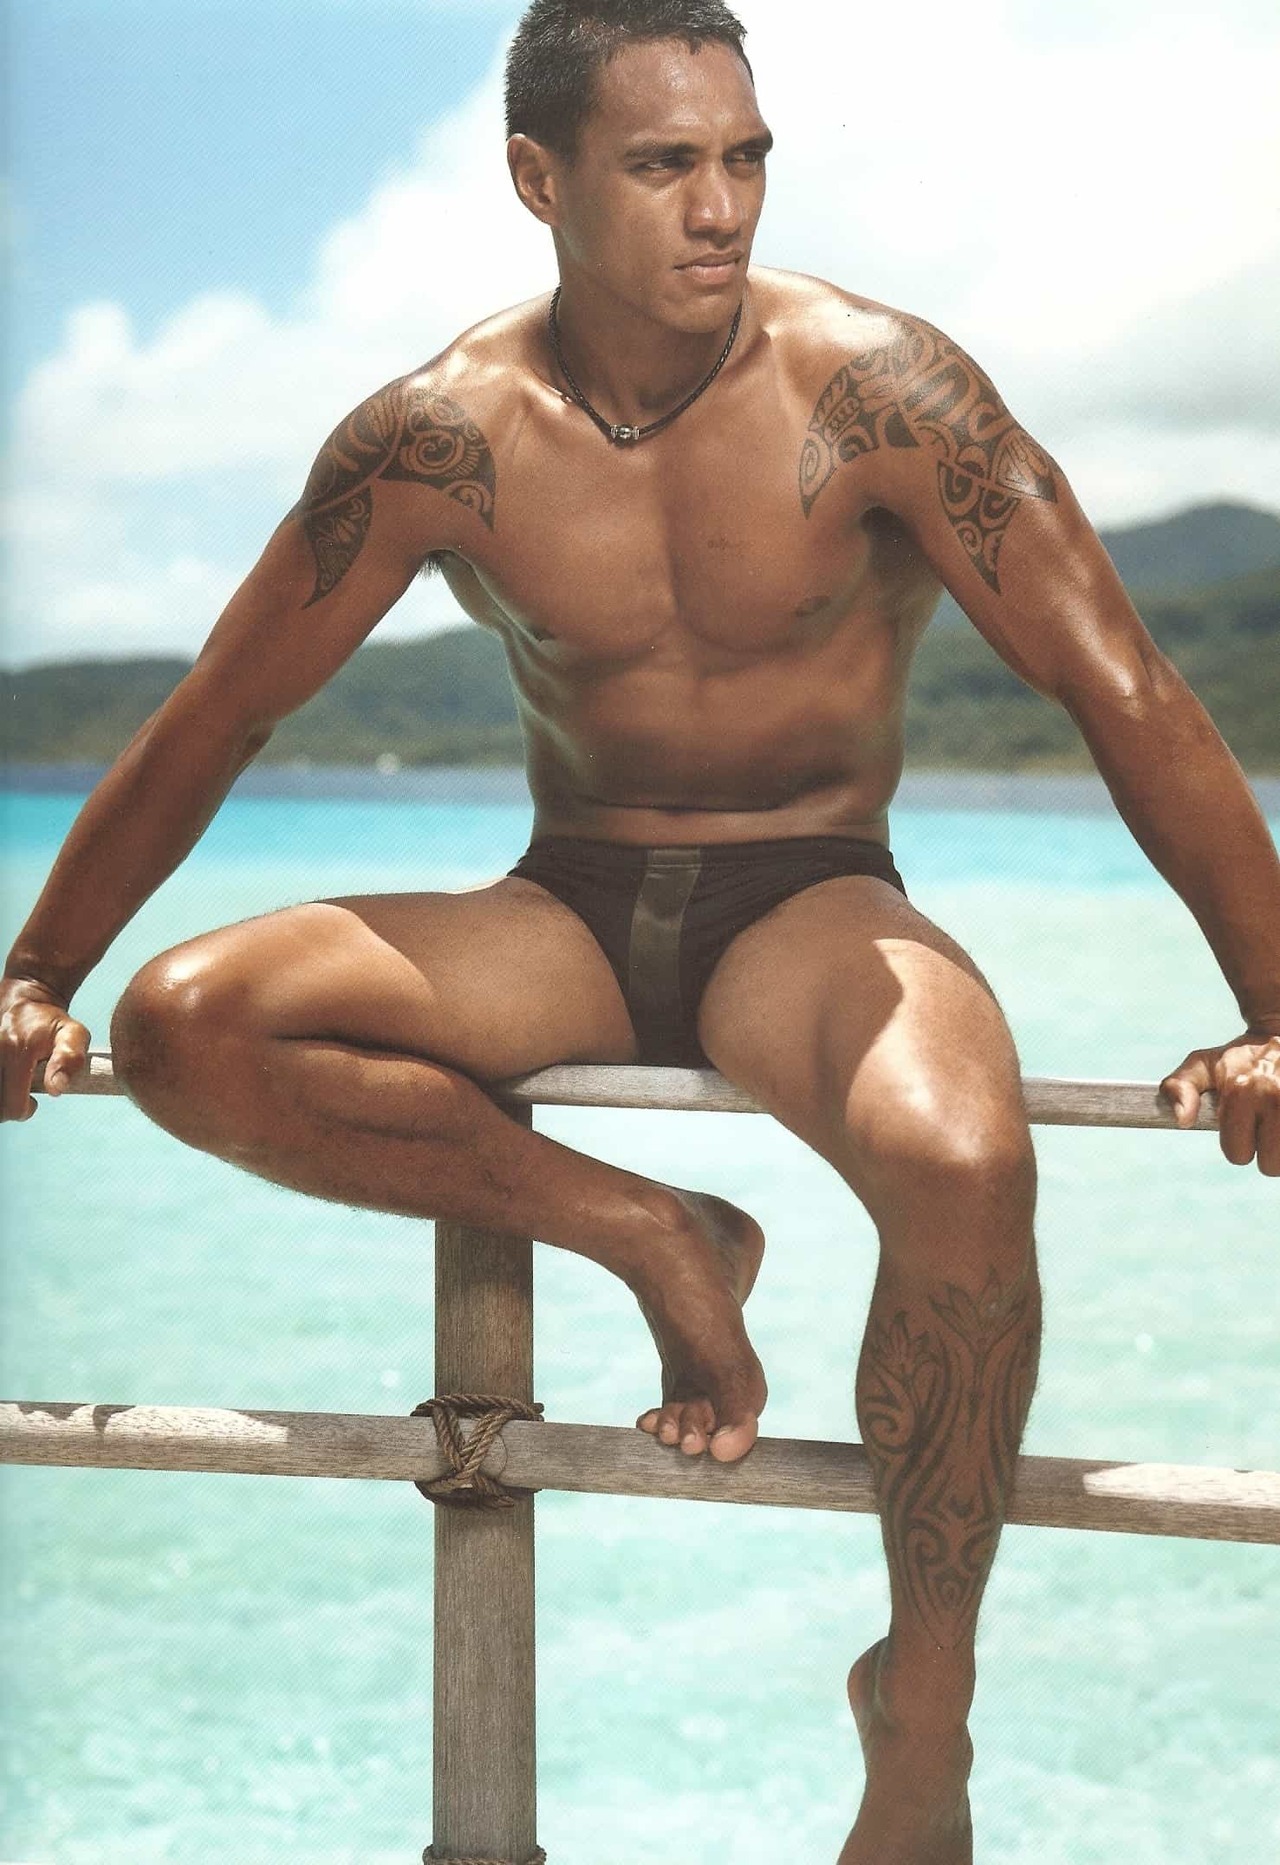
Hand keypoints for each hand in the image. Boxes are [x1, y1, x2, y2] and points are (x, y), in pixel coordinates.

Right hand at [0, 977, 90, 1120]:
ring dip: (1, 1096)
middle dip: (8, 1107)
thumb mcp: (73, 1033)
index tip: (34, 1101)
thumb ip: (71, 1060)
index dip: (24, 1111)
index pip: (12, 1105)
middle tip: (21, 1096)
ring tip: (11, 1086)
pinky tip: (5, 1077)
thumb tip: (56, 1089)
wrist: (22, 997)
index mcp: (17, 1051)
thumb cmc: (52, 1020)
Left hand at [1161, 1029, 1279, 1174]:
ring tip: (1279, 1122)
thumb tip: (1183, 1121)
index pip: (1237, 1154)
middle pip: (1270, 1166)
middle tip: (1266, 1124)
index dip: (1237, 1144)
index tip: (1243, 1124)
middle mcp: (1274, 1097)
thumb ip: (1178, 1088)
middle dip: (1266, 1151)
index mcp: (1240, 1092)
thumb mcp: (1202, 1065)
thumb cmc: (1239, 1056)